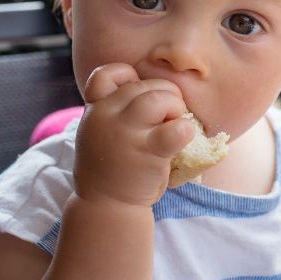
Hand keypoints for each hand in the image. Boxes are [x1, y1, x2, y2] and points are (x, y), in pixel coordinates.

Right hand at [73, 63, 196, 206]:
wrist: (107, 205)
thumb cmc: (112, 166)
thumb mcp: (100, 131)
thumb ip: (115, 109)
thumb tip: (152, 90)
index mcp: (95, 109)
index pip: (106, 73)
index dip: (128, 77)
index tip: (138, 96)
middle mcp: (106, 116)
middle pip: (145, 84)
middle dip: (164, 95)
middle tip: (168, 117)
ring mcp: (126, 133)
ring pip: (160, 97)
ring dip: (175, 108)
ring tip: (173, 126)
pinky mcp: (148, 151)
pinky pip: (177, 128)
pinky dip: (185, 130)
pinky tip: (180, 139)